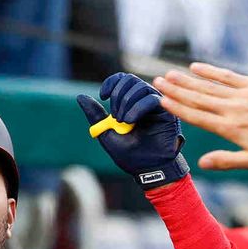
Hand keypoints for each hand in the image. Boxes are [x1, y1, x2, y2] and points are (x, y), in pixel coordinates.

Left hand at [77, 72, 187, 187]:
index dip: (111, 83)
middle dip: (118, 95)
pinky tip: (130, 121)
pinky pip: (152, 99)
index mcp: (131, 102)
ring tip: (123, 121)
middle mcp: (145, 100)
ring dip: (127, 102)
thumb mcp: (106, 132)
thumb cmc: (129, 154)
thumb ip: (95, 115)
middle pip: (130, 80)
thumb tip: (80, 97)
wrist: (147, 169)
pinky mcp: (167, 112)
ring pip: (141, 87)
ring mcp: (157, 105)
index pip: (122, 79)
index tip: (103, 96)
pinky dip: (138, 107)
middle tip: (115, 116)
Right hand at [153, 62, 247, 170]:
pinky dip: (210, 71)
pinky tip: (196, 67)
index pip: (197, 116)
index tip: (161, 101)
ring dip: (187, 79)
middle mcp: (231, 108)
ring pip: (208, 86)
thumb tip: (202, 163)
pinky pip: (226, 76)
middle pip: (197, 98)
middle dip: (175, 90)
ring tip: (169, 74)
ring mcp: (241, 94)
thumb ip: (227, 160)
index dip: (177, 108)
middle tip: (157, 82)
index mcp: (229, 128)